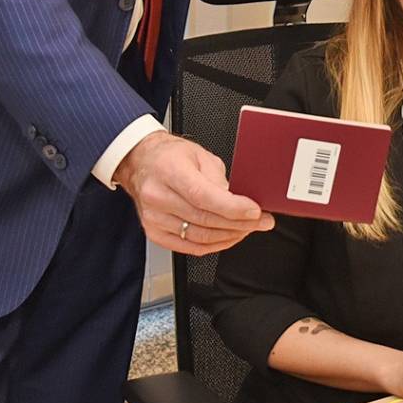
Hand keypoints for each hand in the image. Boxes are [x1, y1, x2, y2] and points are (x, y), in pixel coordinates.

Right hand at [112, 131, 273, 254]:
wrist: (141, 164)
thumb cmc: (169, 156)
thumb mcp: (199, 155)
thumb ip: (219, 179)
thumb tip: (239, 201)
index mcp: (169, 170)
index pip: (204, 196)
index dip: (233, 208)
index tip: (255, 211)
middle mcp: (158, 196)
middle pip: (205, 219)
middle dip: (240, 223)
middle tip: (261, 221)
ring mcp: (154, 218)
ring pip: (200, 237)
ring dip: (230, 236)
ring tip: (248, 229)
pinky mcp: (155, 233)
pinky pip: (190, 247)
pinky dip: (214, 245)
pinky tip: (229, 237)